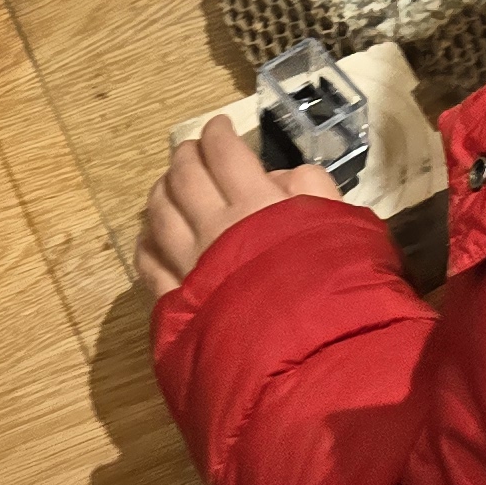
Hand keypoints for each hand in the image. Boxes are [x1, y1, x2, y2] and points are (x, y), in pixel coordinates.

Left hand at [135, 115, 343, 296]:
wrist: (305, 359)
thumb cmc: (332, 288)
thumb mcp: (338, 226)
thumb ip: (312, 190)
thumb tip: (281, 178)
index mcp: (254, 202)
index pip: (224, 152)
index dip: (218, 132)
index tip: (220, 125)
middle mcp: (213, 226)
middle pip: (184, 176)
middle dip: (186, 154)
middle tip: (192, 148)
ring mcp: (188, 264)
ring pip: (158, 213)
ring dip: (161, 190)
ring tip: (167, 183)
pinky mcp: (175, 301)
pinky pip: (148, 261)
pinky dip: (146, 240)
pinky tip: (150, 236)